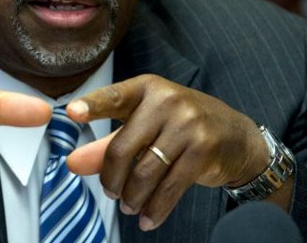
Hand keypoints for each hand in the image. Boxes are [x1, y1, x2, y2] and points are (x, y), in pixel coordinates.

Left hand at [65, 74, 276, 230]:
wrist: (235, 136)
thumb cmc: (179, 127)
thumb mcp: (143, 127)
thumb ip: (106, 144)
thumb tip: (73, 163)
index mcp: (147, 88)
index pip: (113, 97)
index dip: (92, 106)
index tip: (71, 113)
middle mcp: (167, 100)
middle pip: (123, 147)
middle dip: (111, 179)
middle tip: (110, 193)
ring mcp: (188, 123)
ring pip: (146, 172)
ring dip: (132, 197)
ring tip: (128, 205)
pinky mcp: (203, 149)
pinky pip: (170, 187)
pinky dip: (155, 209)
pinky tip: (147, 219)